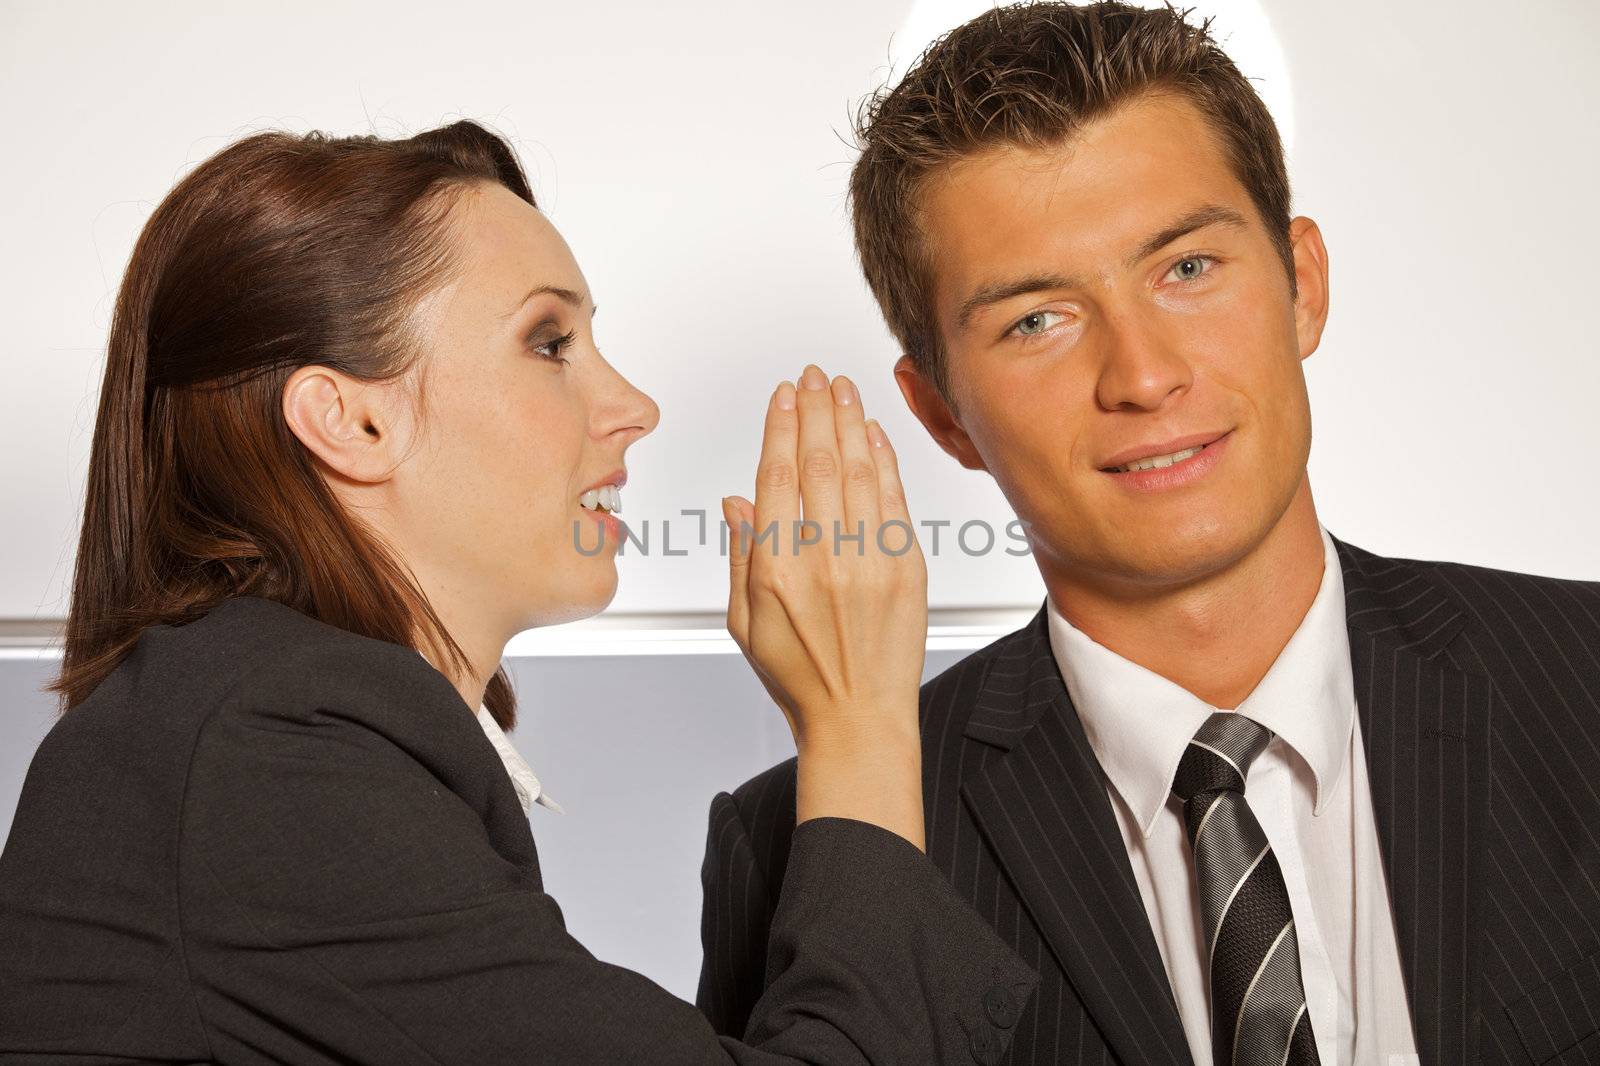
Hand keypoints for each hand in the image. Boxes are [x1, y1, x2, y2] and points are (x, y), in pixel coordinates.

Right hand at [722, 364, 927, 847]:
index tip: (783, 396)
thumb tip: (736, 501)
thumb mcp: (745, 622)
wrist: (859, 719)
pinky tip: (875, 434)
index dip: (781, 426)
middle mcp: (824, 559)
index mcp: (777, 569)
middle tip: (814, 376)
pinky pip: (895, 501)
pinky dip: (886, 461)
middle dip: (816, 409)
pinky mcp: (906, 569)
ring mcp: (870, 562)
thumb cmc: (801, 678)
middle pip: (820, 462)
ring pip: (860, 472)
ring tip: (843, 389)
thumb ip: (740, 554)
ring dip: (851, 423)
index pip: (778, 476)